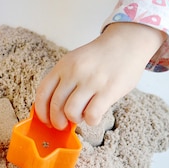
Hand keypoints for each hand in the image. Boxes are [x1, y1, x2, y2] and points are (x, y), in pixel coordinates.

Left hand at [35, 22, 165, 129]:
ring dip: (75, 120)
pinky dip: (91, 120)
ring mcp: (91, 81)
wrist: (126, 43)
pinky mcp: (108, 90)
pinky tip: (94, 116)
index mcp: (63, 65)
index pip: (43, 93)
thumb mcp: (75, 61)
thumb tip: (53, 109)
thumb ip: (64, 80)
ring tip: (82, 115)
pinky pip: (92, 115)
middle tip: (63, 124)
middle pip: (55, 105)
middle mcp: (74, 72)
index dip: (41, 112)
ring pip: (71, 112)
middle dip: (57, 121)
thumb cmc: (100, 57)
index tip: (46, 120)